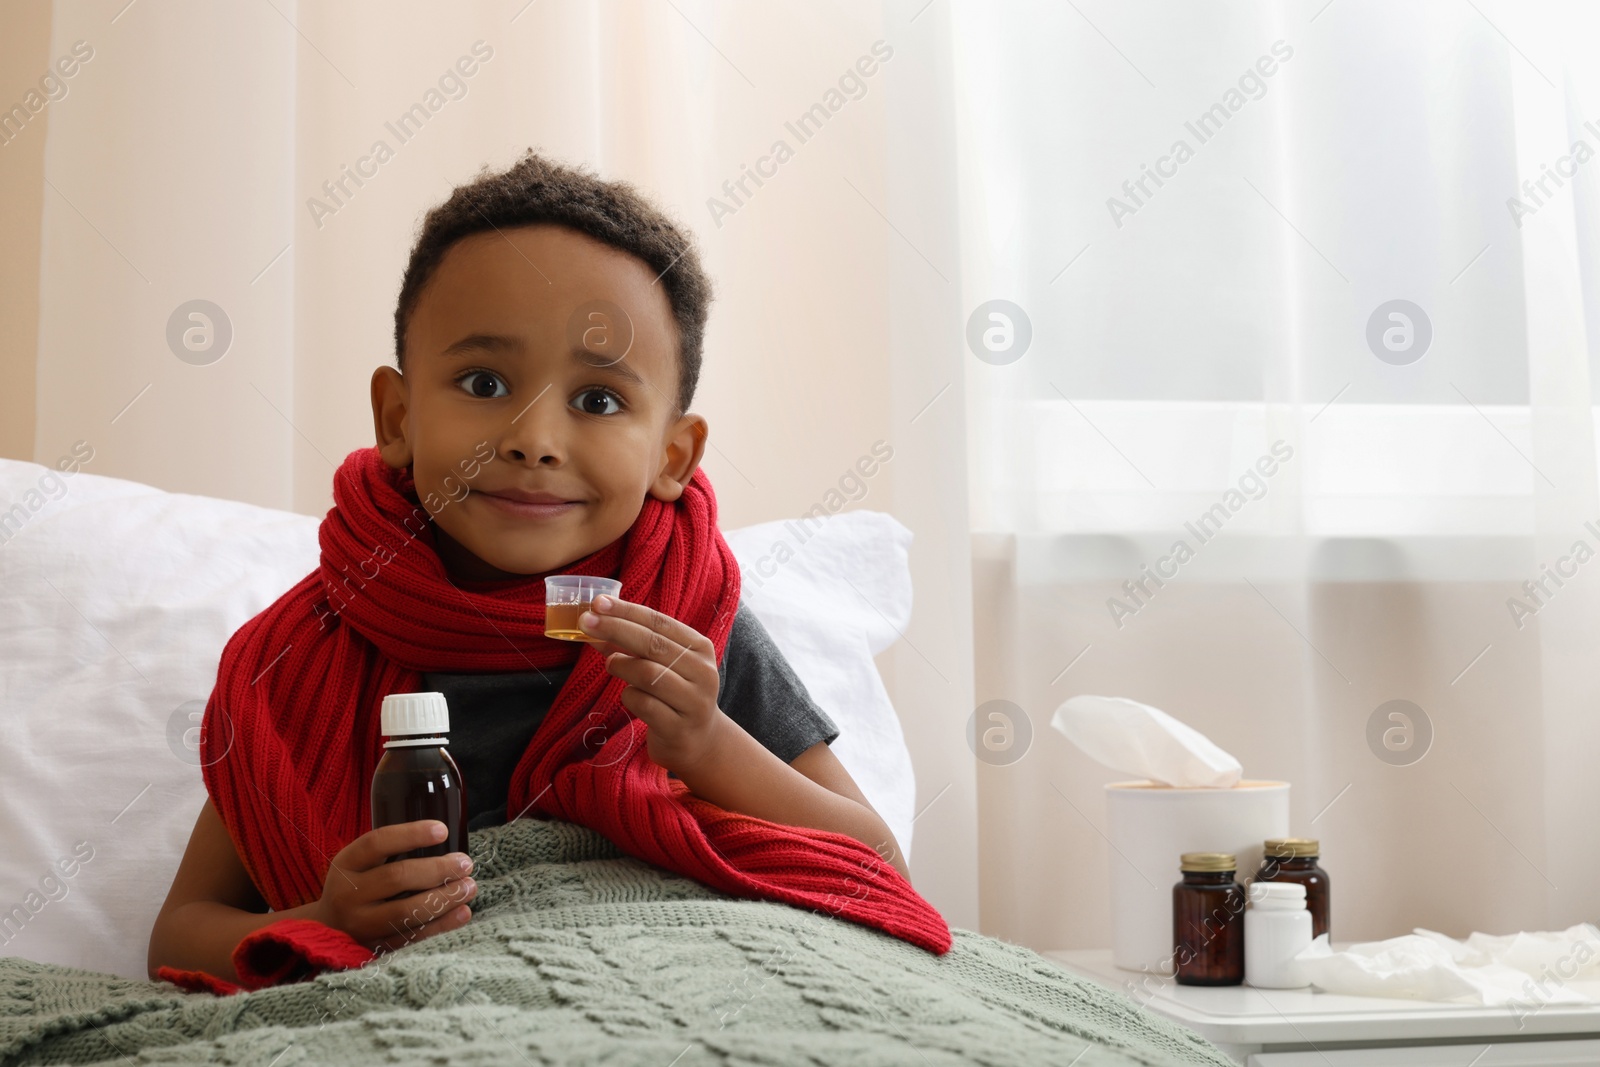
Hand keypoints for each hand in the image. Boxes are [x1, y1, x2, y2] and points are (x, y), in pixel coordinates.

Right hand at [305, 820, 476, 953]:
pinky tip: (463, 913)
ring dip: (444, 898)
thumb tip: (445, 837)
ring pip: (406, 912)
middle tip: (465, 863)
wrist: (326, 929)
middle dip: (437, 869)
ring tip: (470, 887)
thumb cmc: (356, 885)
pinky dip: (441, 926)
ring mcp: (360, 925)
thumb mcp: (360, 863)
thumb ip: (391, 851)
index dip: (411, 834)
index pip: (377, 843)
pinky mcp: (374, 948)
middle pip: (396, 877)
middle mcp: (348, 894)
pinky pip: (411, 938)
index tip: (443, 830)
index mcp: (346, 864)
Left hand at [579, 594, 726, 775]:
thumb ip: (636, 644)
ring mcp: (693, 702)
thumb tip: (596, 622)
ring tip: (610, 663)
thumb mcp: (664, 664)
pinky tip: (629, 696)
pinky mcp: (678, 728)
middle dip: (616, 629)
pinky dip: (628, 696)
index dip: (627, 611)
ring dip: (621, 664)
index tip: (598, 602)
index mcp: (700, 648)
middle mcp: (702, 672)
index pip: (660, 622)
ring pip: (649, 674)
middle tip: (586, 622)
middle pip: (654, 645)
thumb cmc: (676, 695)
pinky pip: (644, 705)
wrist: (700, 742)